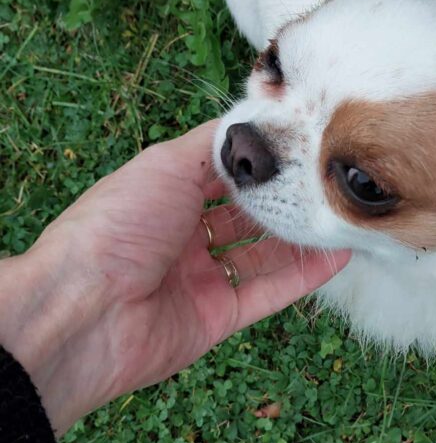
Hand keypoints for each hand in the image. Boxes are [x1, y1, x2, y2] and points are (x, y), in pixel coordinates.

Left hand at [0, 121, 348, 435]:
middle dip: (284, 202)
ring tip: (341, 215)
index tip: (301, 145)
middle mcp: (182, 237)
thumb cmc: (116, 227)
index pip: (220, 176)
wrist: (86, 310)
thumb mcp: (164, 165)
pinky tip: (337, 255)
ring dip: (300, 239)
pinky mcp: (218, 318)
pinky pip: (268, 293)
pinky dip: (302, 276)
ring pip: (262, 256)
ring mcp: (201, 280)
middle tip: (328, 182)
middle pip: (245, 217)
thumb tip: (252, 124)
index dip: (258, 163)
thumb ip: (212, 145)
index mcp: (163, 197)